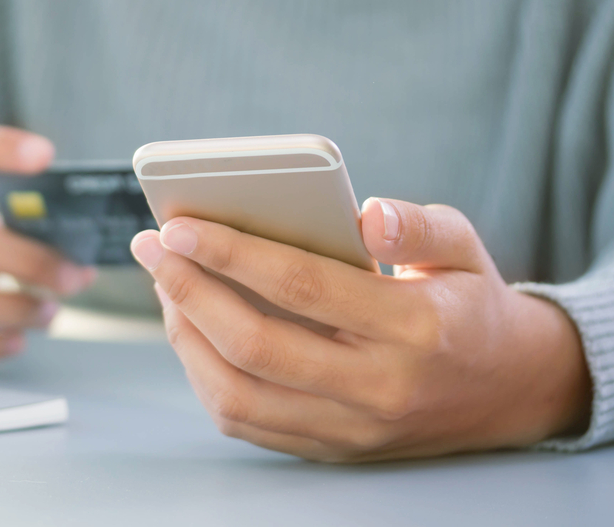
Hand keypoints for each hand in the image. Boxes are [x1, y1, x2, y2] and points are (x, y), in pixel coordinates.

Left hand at [130, 199, 591, 461]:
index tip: (178, 225)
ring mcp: (350, 428)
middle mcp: (377, 388)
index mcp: (413, 328)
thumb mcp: (464, 248)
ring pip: (238, 395)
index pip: (302, 286)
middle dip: (188, 292)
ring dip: (185, 337)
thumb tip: (366, 215)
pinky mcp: (330, 448)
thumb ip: (417, 227)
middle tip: (153, 249)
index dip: (230, 253)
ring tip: (166, 285)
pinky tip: (191, 330)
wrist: (510, 390)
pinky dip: (203, 376)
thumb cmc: (470, 305)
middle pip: (255, 346)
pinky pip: (245, 422)